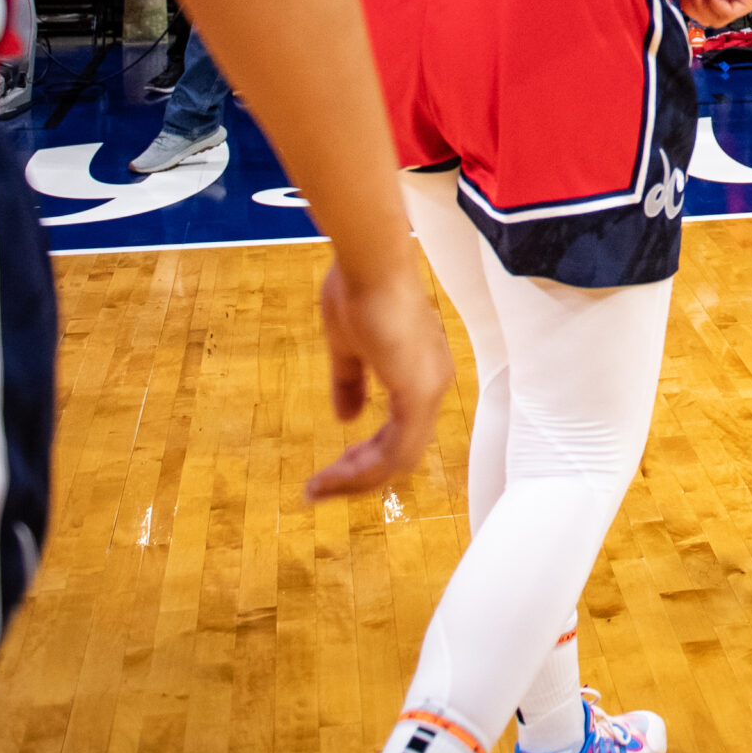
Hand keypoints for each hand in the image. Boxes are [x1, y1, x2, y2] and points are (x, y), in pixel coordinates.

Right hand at [305, 261, 449, 500]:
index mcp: (420, 372)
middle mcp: (433, 384)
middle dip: (358, 475)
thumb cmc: (359, 290)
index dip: (365, 457)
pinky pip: (394, 449)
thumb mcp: (349, 347)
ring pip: (398, 458)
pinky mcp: (417, 392)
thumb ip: (351, 383)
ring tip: (318, 488)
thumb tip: (346, 417)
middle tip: (320, 488)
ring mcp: (429, 390)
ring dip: (356, 478)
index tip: (331, 471)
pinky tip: (334, 476)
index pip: (399, 432)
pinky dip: (364, 468)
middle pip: (400, 453)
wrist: (369, 263)